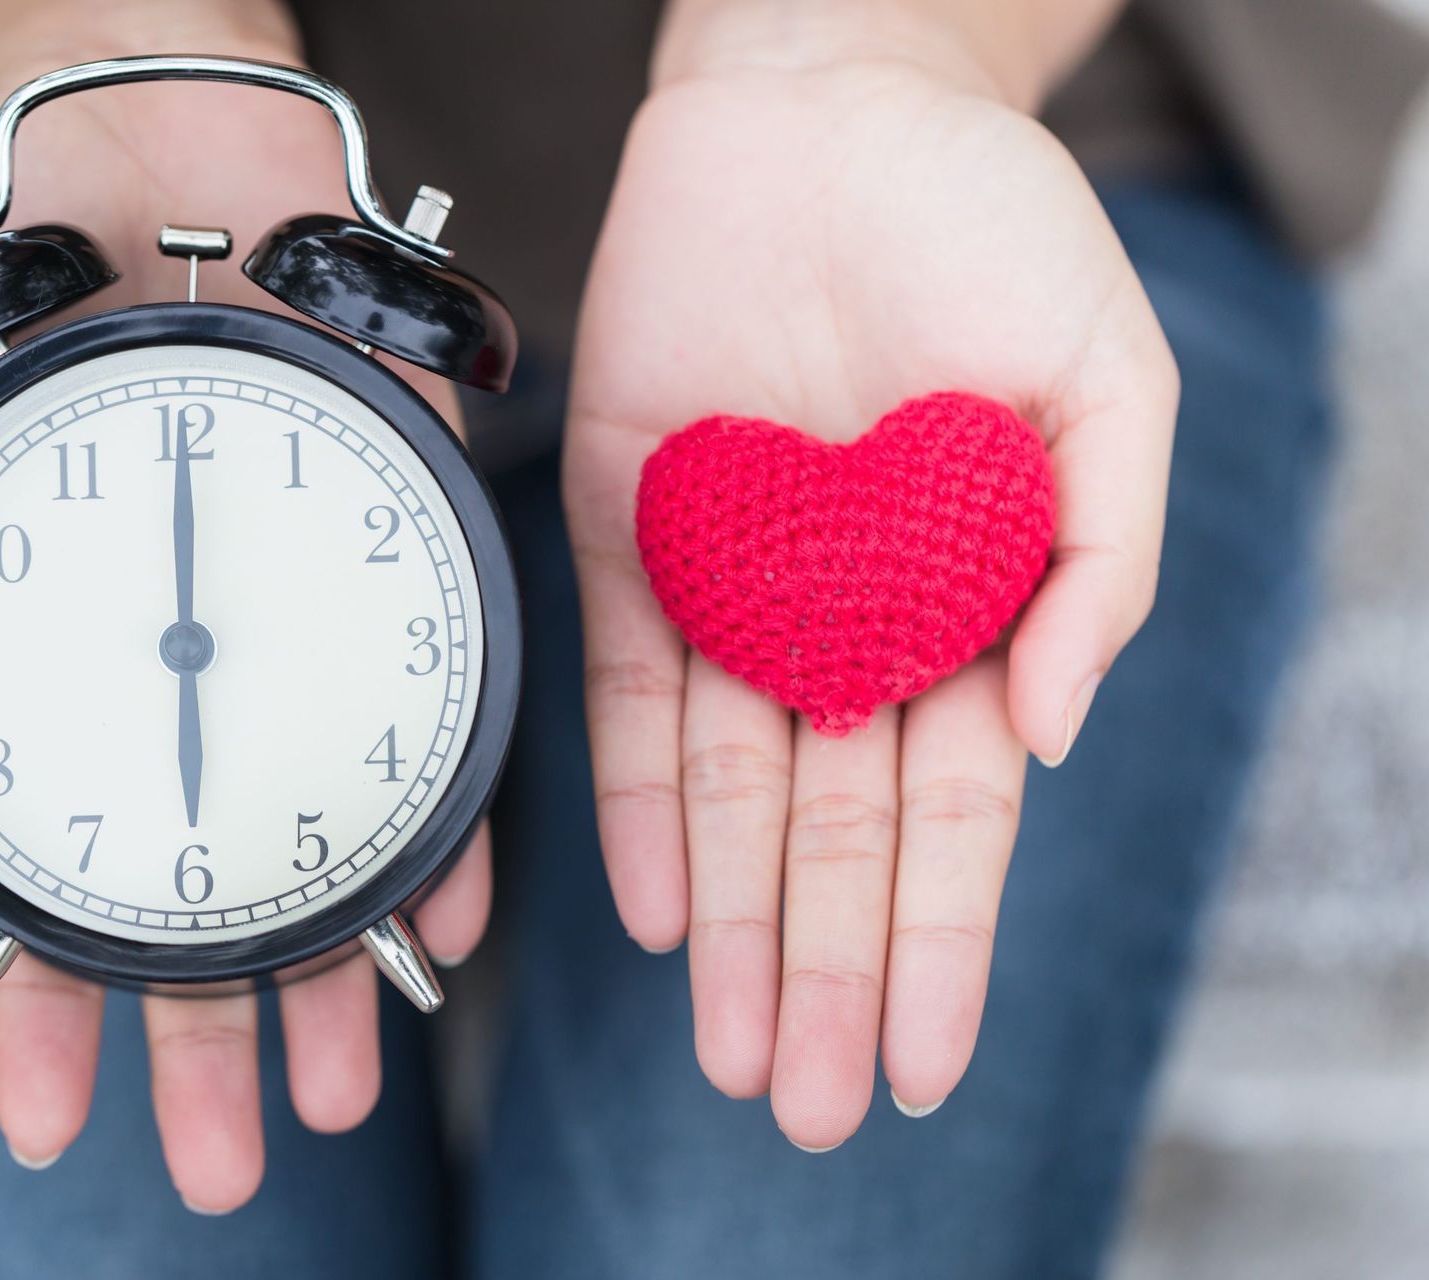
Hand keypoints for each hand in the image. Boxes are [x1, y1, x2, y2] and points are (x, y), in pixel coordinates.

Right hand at [0, 5, 491, 1208]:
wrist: (126, 93)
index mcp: (61, 647)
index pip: (54, 849)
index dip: (45, 990)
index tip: (48, 1109)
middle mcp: (187, 647)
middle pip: (200, 869)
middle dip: (200, 1020)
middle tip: (212, 1155)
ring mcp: (294, 598)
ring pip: (320, 814)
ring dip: (325, 961)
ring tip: (328, 1086)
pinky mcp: (393, 522)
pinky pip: (433, 684)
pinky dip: (445, 802)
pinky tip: (446, 914)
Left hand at [564, 12, 1175, 1147]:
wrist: (830, 106)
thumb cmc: (985, 228)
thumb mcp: (1107, 384)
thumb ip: (1103, 563)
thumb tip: (1059, 733)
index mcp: (962, 607)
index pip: (949, 816)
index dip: (940, 944)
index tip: (926, 1063)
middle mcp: (840, 622)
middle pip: (829, 838)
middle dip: (826, 975)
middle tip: (813, 1111)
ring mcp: (732, 587)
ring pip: (725, 798)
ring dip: (731, 931)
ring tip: (737, 1059)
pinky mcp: (632, 532)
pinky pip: (623, 692)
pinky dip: (632, 804)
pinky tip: (654, 912)